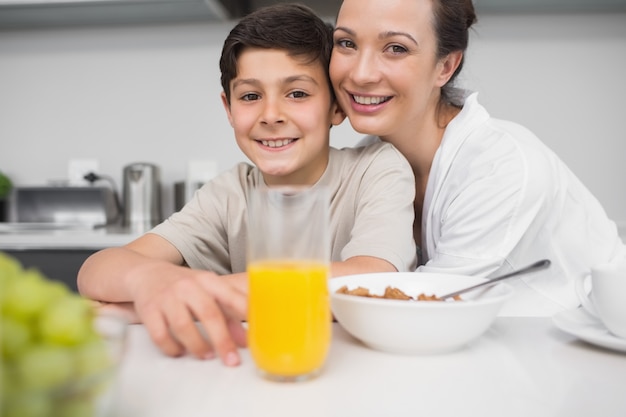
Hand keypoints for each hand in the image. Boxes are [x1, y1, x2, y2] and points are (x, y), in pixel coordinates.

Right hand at [128, 264, 247, 365]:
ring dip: (197, 345)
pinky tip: (179, 351)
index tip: (255, 331)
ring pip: (183, 326)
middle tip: (231, 360)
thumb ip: (229, 316)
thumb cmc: (186, 286)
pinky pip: (160, 335)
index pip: (230, 296)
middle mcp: (188, 286)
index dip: (244, 312)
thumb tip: (246, 341)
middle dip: (222, 340)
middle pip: (208, 314)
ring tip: (207, 355)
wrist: (148, 274)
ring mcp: (167, 297)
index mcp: (208, 280)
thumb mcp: (209, 293)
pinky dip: (172, 348)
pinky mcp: (149, 310)